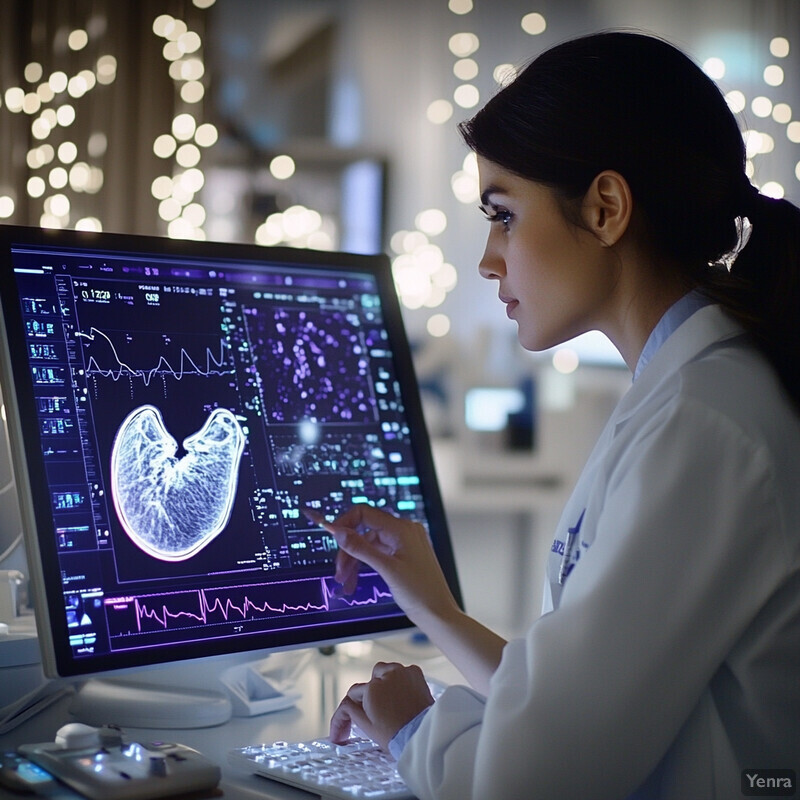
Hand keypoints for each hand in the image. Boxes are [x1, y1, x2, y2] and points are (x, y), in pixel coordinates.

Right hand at [309, 504, 459, 626]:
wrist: (438, 614)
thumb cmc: (421, 593)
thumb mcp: (386, 569)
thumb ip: (361, 548)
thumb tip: (339, 531)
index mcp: (402, 529)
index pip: (365, 513)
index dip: (345, 523)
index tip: (330, 536)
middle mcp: (404, 531)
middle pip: (365, 531)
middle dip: (349, 551)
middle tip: (338, 572)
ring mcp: (405, 543)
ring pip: (370, 545)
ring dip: (355, 561)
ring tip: (345, 582)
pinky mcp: (404, 555)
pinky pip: (378, 554)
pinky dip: (366, 565)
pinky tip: (356, 580)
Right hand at [329, 661, 433, 750]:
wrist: (423, 735)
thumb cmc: (396, 735)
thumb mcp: (366, 726)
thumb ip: (350, 711)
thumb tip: (346, 705)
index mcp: (371, 688)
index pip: (353, 694)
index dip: (351, 709)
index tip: (352, 720)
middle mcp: (386, 675)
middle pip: (371, 680)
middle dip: (371, 693)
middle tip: (377, 710)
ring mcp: (402, 672)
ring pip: (386, 672)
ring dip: (386, 684)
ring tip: (392, 703)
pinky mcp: (416, 673)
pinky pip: (403, 673)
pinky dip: (401, 682)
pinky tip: (404, 697)